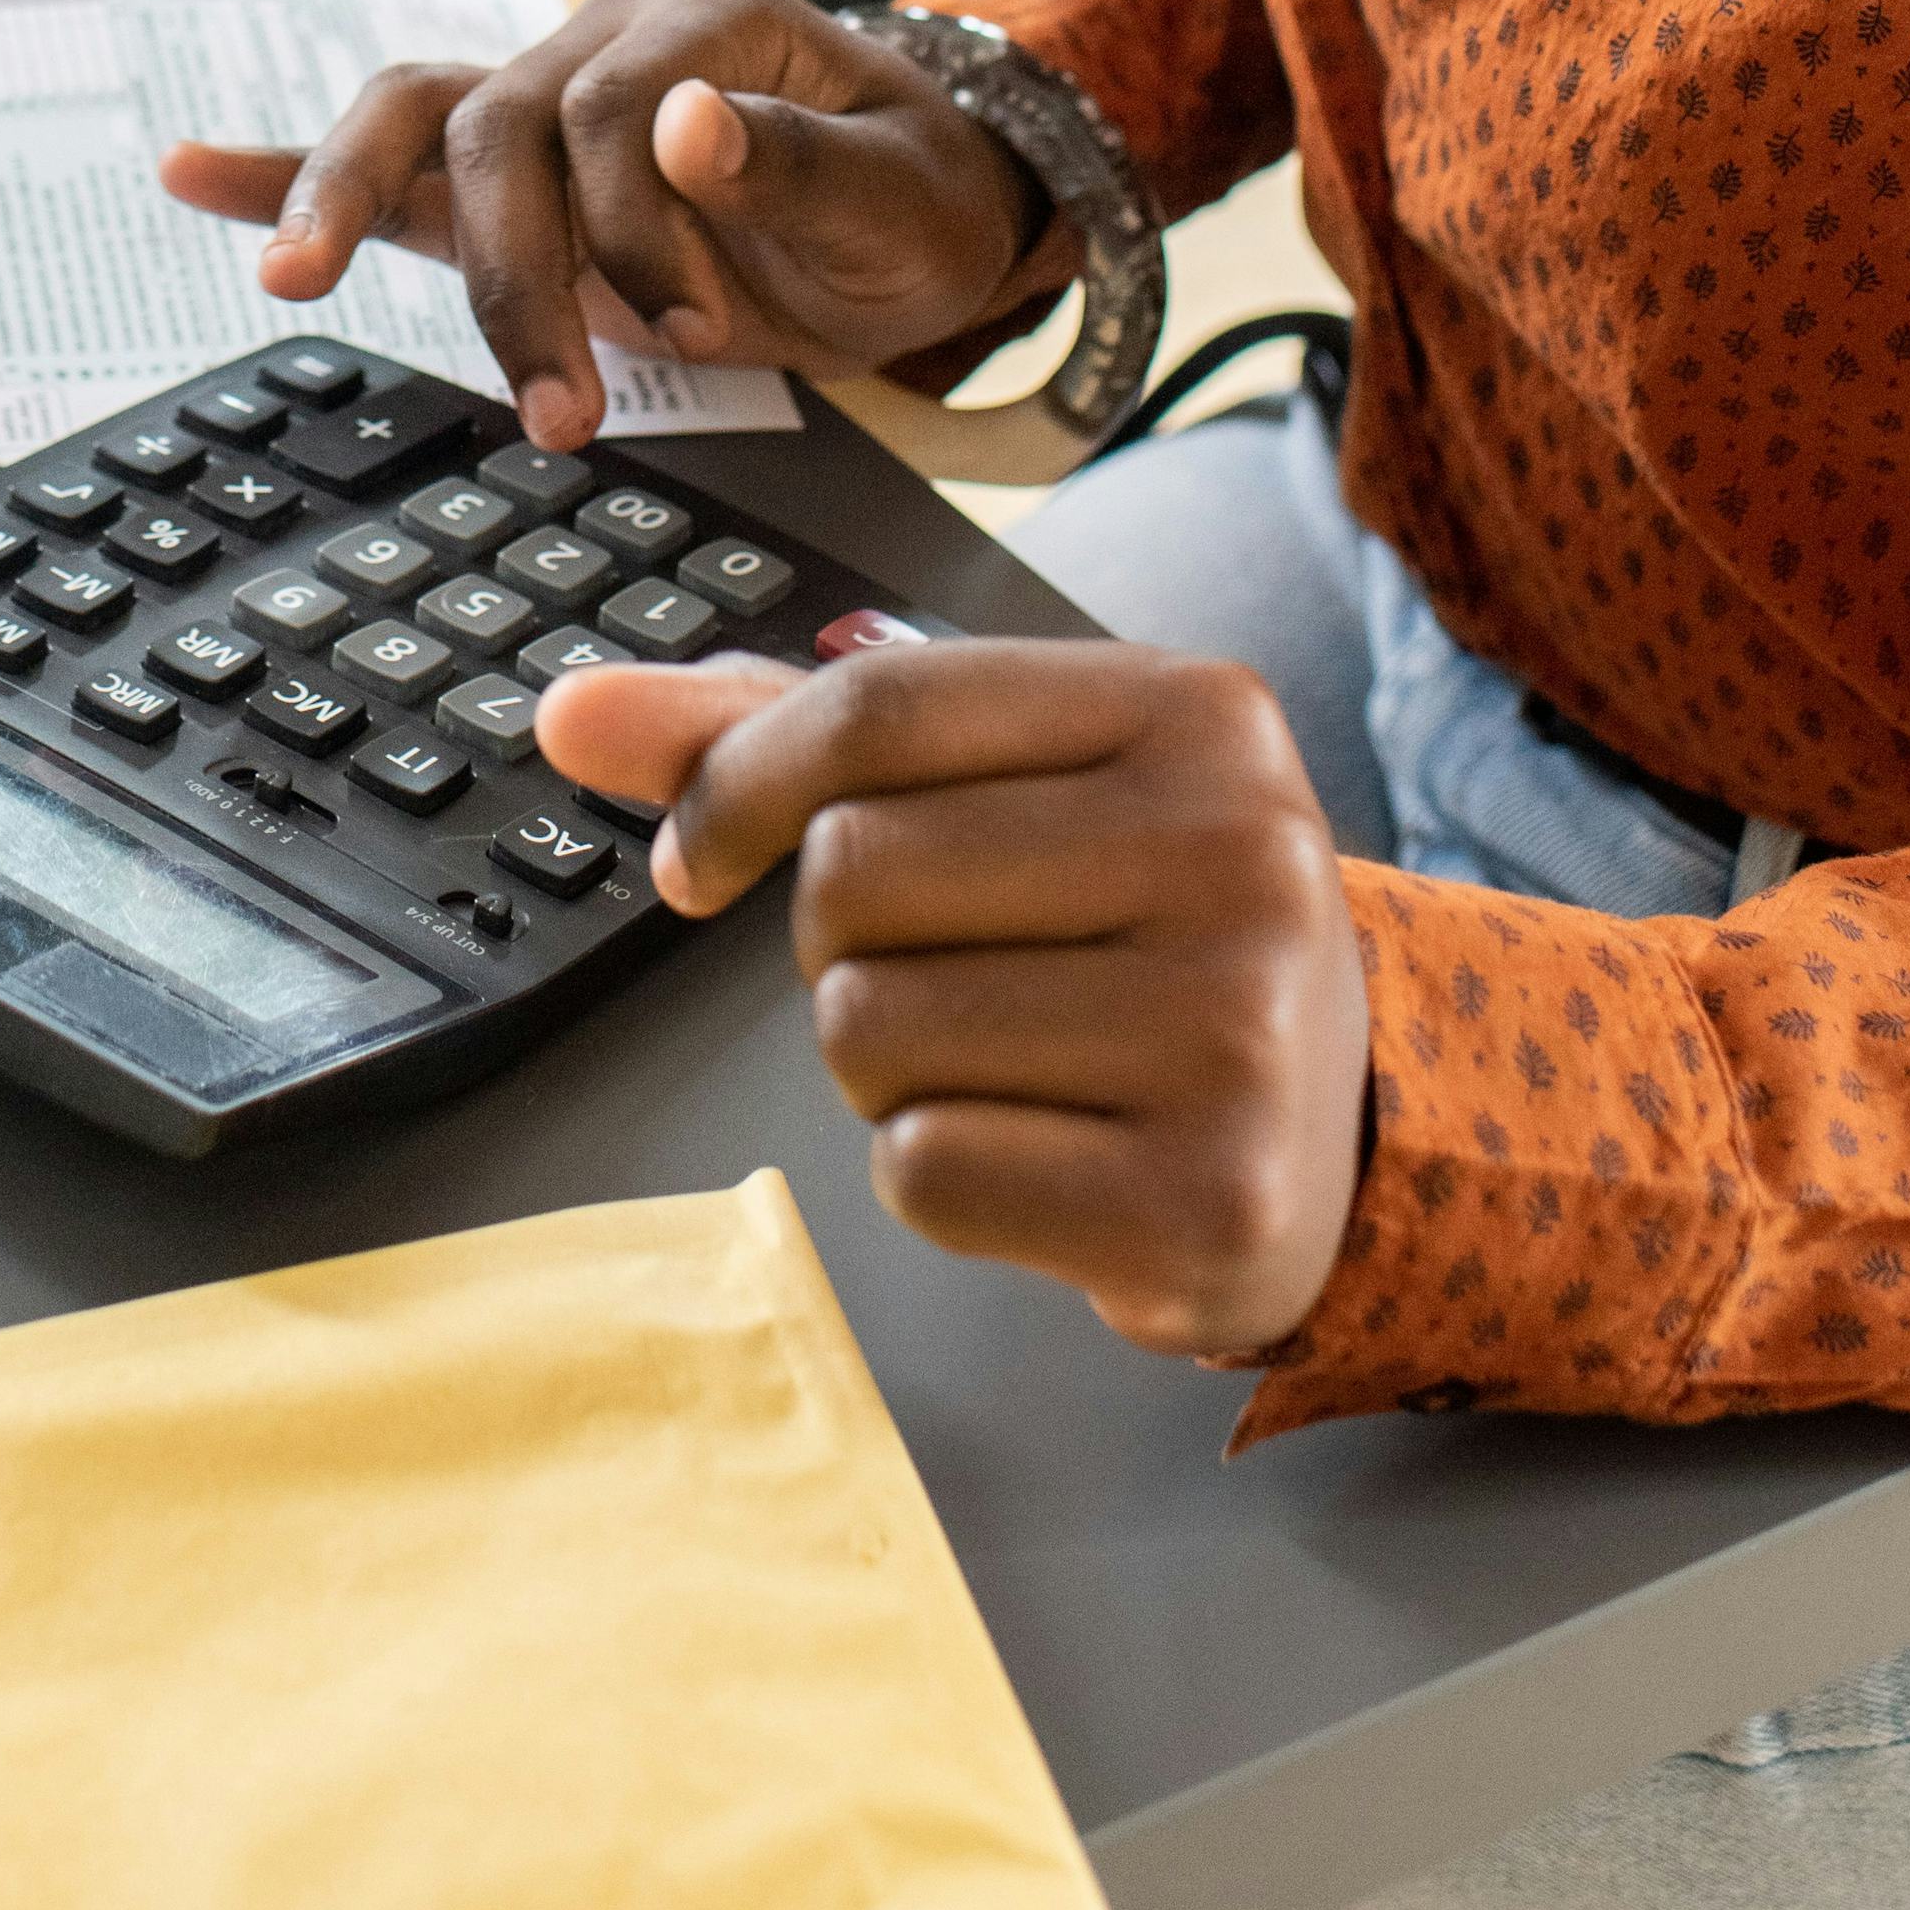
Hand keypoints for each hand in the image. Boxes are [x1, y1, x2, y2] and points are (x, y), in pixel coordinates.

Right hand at [158, 0, 1042, 450]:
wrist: (919, 220)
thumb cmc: (916, 199)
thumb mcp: (902, 193)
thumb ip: (797, 159)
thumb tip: (682, 122)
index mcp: (706, 16)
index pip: (610, 103)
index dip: (637, 225)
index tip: (701, 335)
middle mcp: (605, 37)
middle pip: (499, 123)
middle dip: (516, 276)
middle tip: (563, 412)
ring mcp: (542, 99)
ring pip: (414, 120)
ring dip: (358, 208)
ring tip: (292, 282)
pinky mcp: (505, 179)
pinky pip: (386, 160)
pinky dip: (286, 169)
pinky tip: (189, 176)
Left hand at [539, 637, 1371, 1360]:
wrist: (1339, 1133)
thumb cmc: (1135, 930)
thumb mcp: (1006, 787)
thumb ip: (781, 736)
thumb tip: (570, 713)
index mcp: (1195, 710)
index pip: (877, 707)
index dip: (736, 781)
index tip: (695, 854)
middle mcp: (1242, 852)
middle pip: (852, 872)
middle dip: (838, 941)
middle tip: (950, 971)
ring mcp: (1240, 1033)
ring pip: (866, 1028)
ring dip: (879, 1064)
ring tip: (1004, 1060)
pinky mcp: (1212, 1201)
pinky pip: (923, 1172)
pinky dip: (934, 1172)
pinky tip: (1040, 1155)